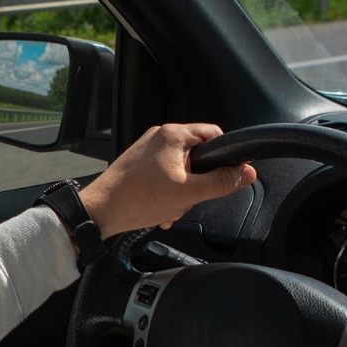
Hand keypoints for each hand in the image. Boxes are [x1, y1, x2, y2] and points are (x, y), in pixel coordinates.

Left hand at [78, 123, 255, 238]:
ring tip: (171, 209)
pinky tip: (161, 211)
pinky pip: (165, 176)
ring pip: (181, 170)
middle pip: (198, 156)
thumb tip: (246, 173)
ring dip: (182, 194)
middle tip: (188, 200)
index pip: (214, 135)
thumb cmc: (137, 199)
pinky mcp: (139, 165)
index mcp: (173, 135)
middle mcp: (159, 137)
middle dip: (197, 183)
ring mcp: (148, 150)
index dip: (224, 157)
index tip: (227, 176)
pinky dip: (168, 194)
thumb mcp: (188, 193)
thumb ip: (220, 182)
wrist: (99, 212)